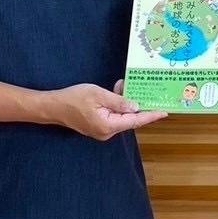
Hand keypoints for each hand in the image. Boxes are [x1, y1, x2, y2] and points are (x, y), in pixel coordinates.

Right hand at [43, 82, 166, 139]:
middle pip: (129, 118)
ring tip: (122, 86)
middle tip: (145, 91)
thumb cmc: (73, 99)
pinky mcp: (98, 127)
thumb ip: (118, 101)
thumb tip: (136, 107)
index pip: (135, 121)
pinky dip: (116, 105)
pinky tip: (114, 92)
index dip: (150, 115)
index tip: (164, 111)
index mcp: (108, 126)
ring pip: (121, 116)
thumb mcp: (98, 94)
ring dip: (124, 102)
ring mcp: (102, 131)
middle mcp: (107, 132)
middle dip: (136, 104)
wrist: (53, 107)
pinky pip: (113, 116)